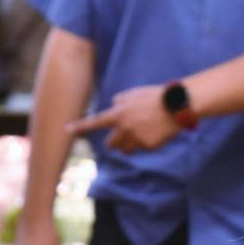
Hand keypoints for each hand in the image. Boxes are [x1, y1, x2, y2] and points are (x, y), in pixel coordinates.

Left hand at [66, 84, 180, 153]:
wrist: (176, 106)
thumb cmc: (154, 97)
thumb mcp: (133, 94)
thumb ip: (120, 100)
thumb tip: (113, 105)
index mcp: (118, 113)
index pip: (95, 122)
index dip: (80, 127)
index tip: (67, 130)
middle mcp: (125, 128)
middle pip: (111, 144)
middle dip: (114, 143)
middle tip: (121, 138)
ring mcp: (136, 138)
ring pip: (126, 150)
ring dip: (129, 145)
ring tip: (141, 133)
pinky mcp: (149, 146)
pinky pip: (142, 148)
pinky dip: (146, 143)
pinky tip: (155, 133)